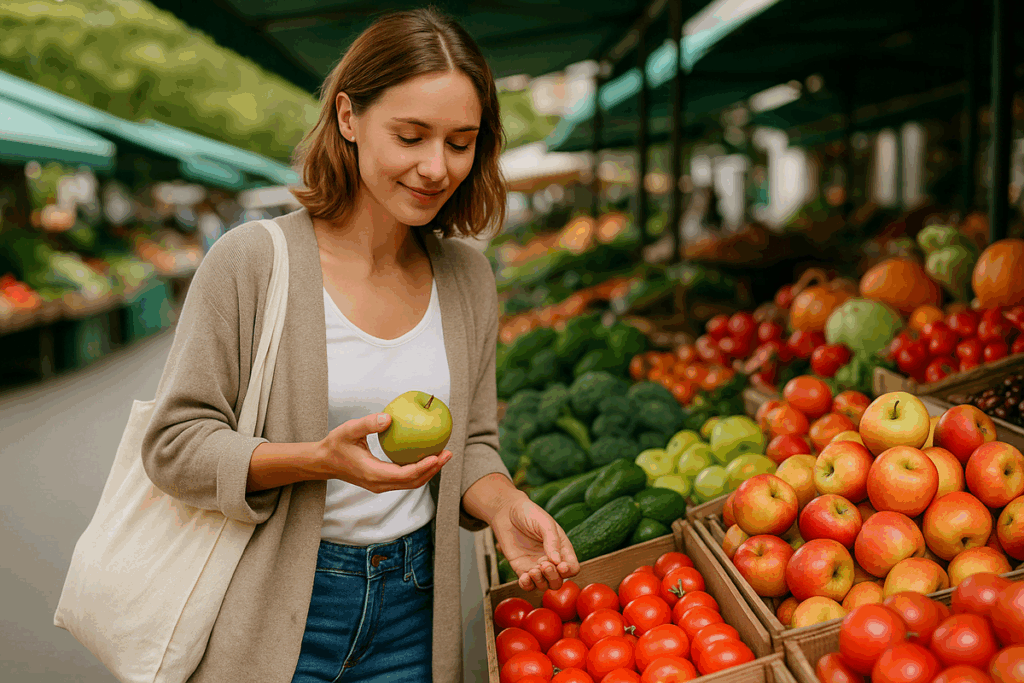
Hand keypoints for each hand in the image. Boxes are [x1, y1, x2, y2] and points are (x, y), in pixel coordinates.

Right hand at [317, 413, 451, 492]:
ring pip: (411, 482)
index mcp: (373, 474)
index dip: (424, 467)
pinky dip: (419, 469)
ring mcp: (381, 485)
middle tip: (448, 453)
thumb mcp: (348, 430)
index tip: (438, 455)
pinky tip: (427, 454)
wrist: (323, 462)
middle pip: (414, 481)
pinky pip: (405, 479)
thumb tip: (390, 417)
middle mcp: (379, 484)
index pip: (405, 475)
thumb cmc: (335, 444)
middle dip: (433, 469)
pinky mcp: (382, 482)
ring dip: (429, 470)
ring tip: (443, 455)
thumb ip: (368, 424)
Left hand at [491, 495, 579, 591]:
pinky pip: (527, 584)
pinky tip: (524, 577)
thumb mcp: (545, 523)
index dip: (569, 571)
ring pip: (544, 585)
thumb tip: (557, 562)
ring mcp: (535, 565)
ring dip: (540, 582)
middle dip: (553, 577)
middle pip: (558, 580)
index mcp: (561, 548)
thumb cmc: (529, 513)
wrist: (507, 511)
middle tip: (544, 564)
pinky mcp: (521, 568)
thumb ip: (552, 541)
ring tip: (533, 570)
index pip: (572, 567)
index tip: (561, 566)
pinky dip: (527, 585)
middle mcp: (550, 560)